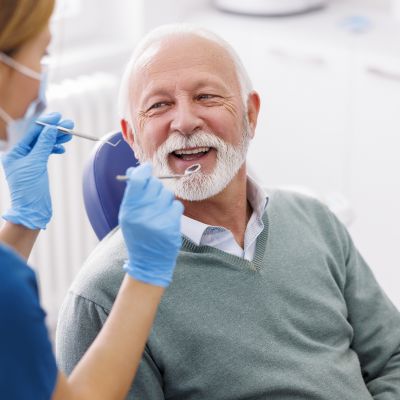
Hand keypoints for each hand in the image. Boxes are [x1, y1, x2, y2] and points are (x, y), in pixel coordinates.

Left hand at [1, 112, 72, 229]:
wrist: (32, 210)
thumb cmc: (29, 190)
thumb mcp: (36, 164)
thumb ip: (43, 145)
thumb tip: (50, 128)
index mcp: (14, 152)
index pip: (30, 132)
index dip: (45, 123)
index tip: (57, 117)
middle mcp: (19, 154)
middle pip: (38, 137)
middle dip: (53, 130)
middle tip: (68, 124)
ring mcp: (28, 161)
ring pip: (43, 144)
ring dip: (56, 138)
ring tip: (69, 134)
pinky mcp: (36, 167)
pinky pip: (45, 153)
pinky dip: (54, 149)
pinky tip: (62, 148)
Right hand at [119, 163, 183, 286]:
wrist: (149, 260)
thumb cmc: (138, 234)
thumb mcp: (128, 215)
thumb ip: (132, 194)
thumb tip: (135, 170)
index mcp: (129, 210)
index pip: (138, 180)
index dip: (143, 171)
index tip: (146, 169)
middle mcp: (143, 213)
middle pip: (154, 184)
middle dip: (155, 187)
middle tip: (152, 196)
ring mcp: (159, 219)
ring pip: (167, 194)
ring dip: (164, 199)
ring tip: (159, 211)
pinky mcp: (172, 225)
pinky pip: (176, 205)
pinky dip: (173, 209)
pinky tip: (166, 218)